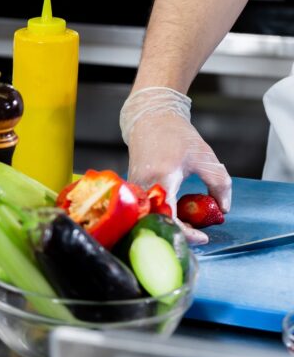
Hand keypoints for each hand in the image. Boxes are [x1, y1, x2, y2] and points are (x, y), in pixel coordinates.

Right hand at [122, 87, 230, 243]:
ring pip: (148, 217)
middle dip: (178, 233)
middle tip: (198, 233)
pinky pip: (144, 209)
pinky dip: (161, 216)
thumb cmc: (178, 136)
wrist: (150, 119)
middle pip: (157, 221)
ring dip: (169, 225)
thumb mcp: (205, 158)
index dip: (186, 232)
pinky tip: (176, 213)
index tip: (203, 237)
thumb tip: (223, 209)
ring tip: (189, 223)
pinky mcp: (132, 188)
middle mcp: (144, 184)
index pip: (170, 215)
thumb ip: (219, 184)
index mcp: (163, 176)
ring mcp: (134, 187)